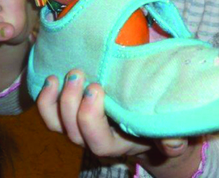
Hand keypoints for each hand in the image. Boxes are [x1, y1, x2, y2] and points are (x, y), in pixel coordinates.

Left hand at [37, 70, 188, 159]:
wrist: (145, 118)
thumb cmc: (157, 120)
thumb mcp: (171, 129)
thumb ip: (172, 136)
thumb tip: (173, 142)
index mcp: (118, 145)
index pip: (97, 142)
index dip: (90, 117)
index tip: (97, 88)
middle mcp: (93, 140)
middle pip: (73, 132)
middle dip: (71, 102)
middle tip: (78, 74)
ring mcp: (78, 128)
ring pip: (56, 124)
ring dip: (54, 100)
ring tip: (59, 76)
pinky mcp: (67, 115)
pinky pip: (48, 114)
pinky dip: (45, 98)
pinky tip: (50, 79)